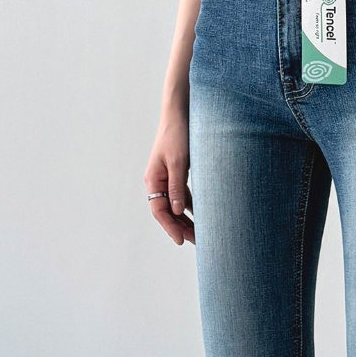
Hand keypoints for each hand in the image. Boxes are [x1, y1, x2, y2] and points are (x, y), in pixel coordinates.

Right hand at [144, 110, 194, 245]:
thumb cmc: (177, 134)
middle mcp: (158, 181)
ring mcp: (168, 178)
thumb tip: (175, 211)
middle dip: (180, 227)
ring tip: (200, 235)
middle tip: (195, 242)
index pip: (159, 211)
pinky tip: (202, 216)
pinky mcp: (179, 174)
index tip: (181, 240)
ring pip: (176, 206)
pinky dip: (192, 207)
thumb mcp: (178, 161)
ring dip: (186, 220)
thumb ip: (177, 187)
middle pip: (167, 212)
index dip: (170, 227)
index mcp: (153, 180)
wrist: (181, 113)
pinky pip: (184, 196)